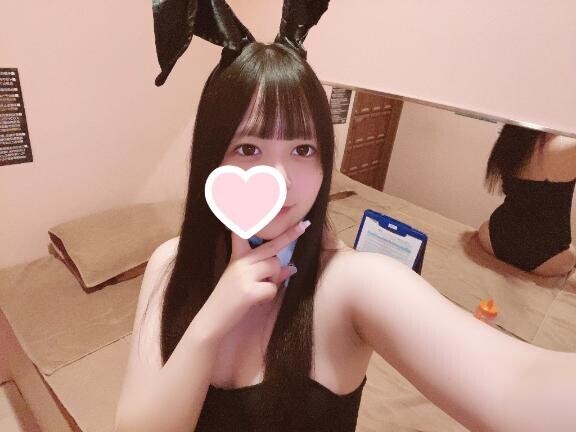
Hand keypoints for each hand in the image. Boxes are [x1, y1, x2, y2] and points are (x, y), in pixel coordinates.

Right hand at [192, 220, 310, 342]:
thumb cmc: (230, 301)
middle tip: (306, 224)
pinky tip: (255, 300)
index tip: (257, 201)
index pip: (244, 233)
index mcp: (238, 257)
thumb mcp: (246, 282)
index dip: (251, 218)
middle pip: (271, 248)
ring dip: (274, 280)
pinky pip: (273, 288)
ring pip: (275, 266)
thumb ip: (268, 273)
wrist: (212, 320)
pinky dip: (269, 295)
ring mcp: (244, 274)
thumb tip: (291, 267)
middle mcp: (241, 262)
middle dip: (290, 236)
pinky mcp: (248, 290)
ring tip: (257, 290)